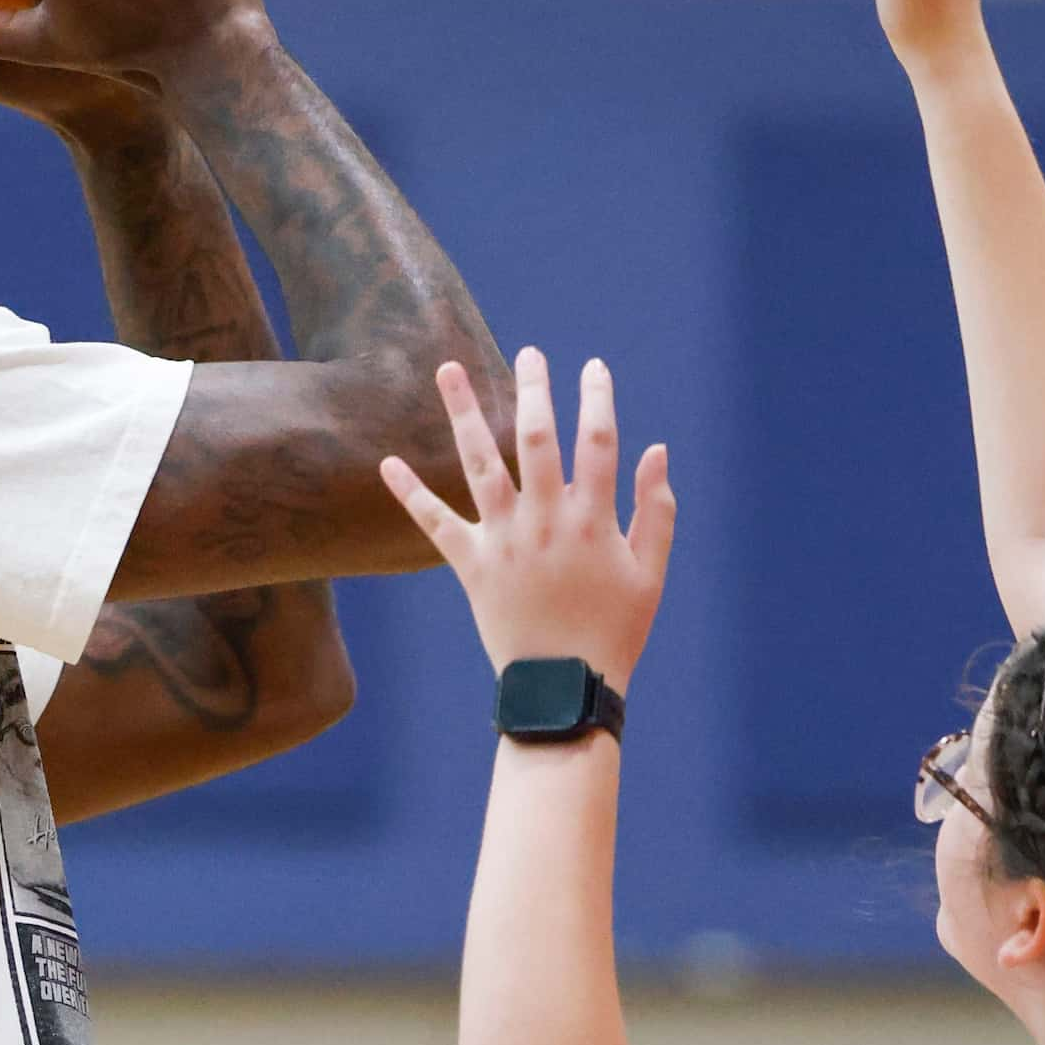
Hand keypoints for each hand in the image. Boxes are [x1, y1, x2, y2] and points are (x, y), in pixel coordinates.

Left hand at [379, 349, 676, 692]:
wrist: (563, 692)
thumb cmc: (614, 633)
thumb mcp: (651, 574)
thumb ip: (657, 510)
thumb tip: (658, 450)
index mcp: (593, 521)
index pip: (598, 443)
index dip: (598, 400)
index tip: (594, 367)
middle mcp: (545, 522)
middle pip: (536, 440)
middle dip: (533, 389)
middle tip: (528, 352)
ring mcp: (504, 542)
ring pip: (480, 465)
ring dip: (464, 413)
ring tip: (447, 369)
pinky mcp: (471, 566)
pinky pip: (434, 524)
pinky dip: (409, 493)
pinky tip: (386, 461)